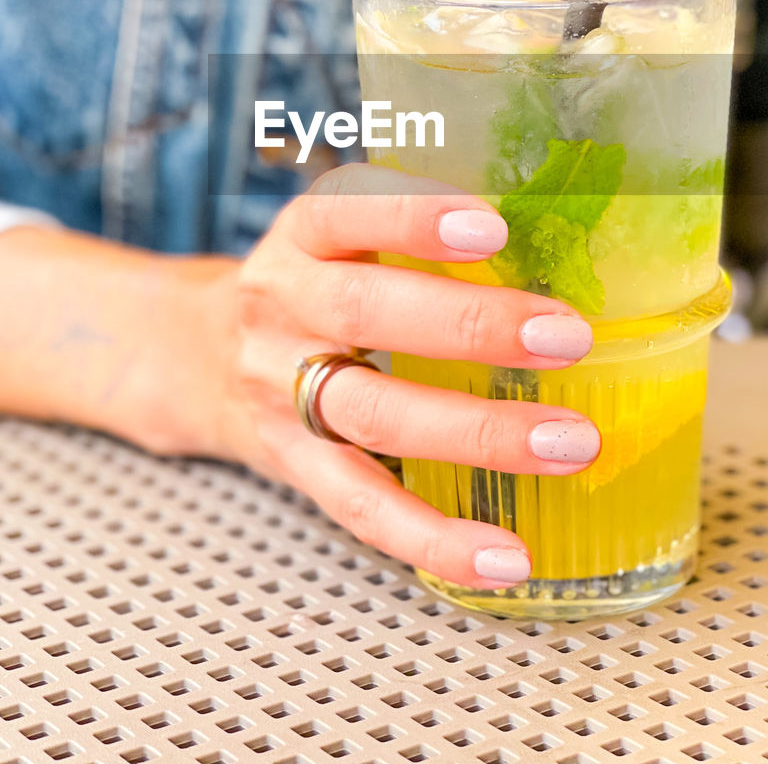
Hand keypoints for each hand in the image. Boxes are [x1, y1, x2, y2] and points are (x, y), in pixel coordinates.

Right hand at [196, 164, 599, 590]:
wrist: (201, 356)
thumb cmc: (309, 285)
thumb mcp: (338, 238)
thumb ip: (414, 235)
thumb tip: (557, 238)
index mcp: (302, 238)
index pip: (347, 214)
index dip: (413, 219)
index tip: (492, 227)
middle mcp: (282, 306)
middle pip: (363, 312)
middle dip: (469, 325)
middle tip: (565, 337)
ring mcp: (281, 390)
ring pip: (371, 413)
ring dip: (476, 432)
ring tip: (566, 441)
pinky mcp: (296, 465)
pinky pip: (361, 506)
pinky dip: (433, 536)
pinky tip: (503, 554)